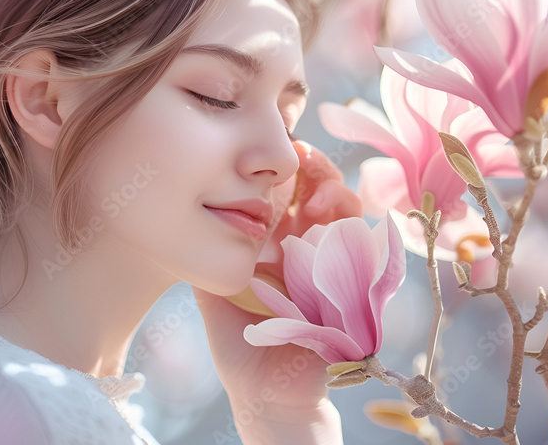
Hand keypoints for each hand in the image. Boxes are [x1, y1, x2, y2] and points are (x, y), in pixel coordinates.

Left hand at [196, 140, 356, 441]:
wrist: (268, 396)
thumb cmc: (242, 346)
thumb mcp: (215, 294)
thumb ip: (206, 258)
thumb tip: (182, 219)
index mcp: (279, 244)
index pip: (289, 193)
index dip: (289, 169)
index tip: (281, 150)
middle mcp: (309, 249)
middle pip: (323, 193)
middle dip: (319, 172)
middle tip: (305, 162)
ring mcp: (333, 267)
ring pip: (347, 214)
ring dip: (337, 196)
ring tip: (318, 201)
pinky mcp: (354, 289)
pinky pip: (365, 250)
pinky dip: (355, 230)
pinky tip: (337, 224)